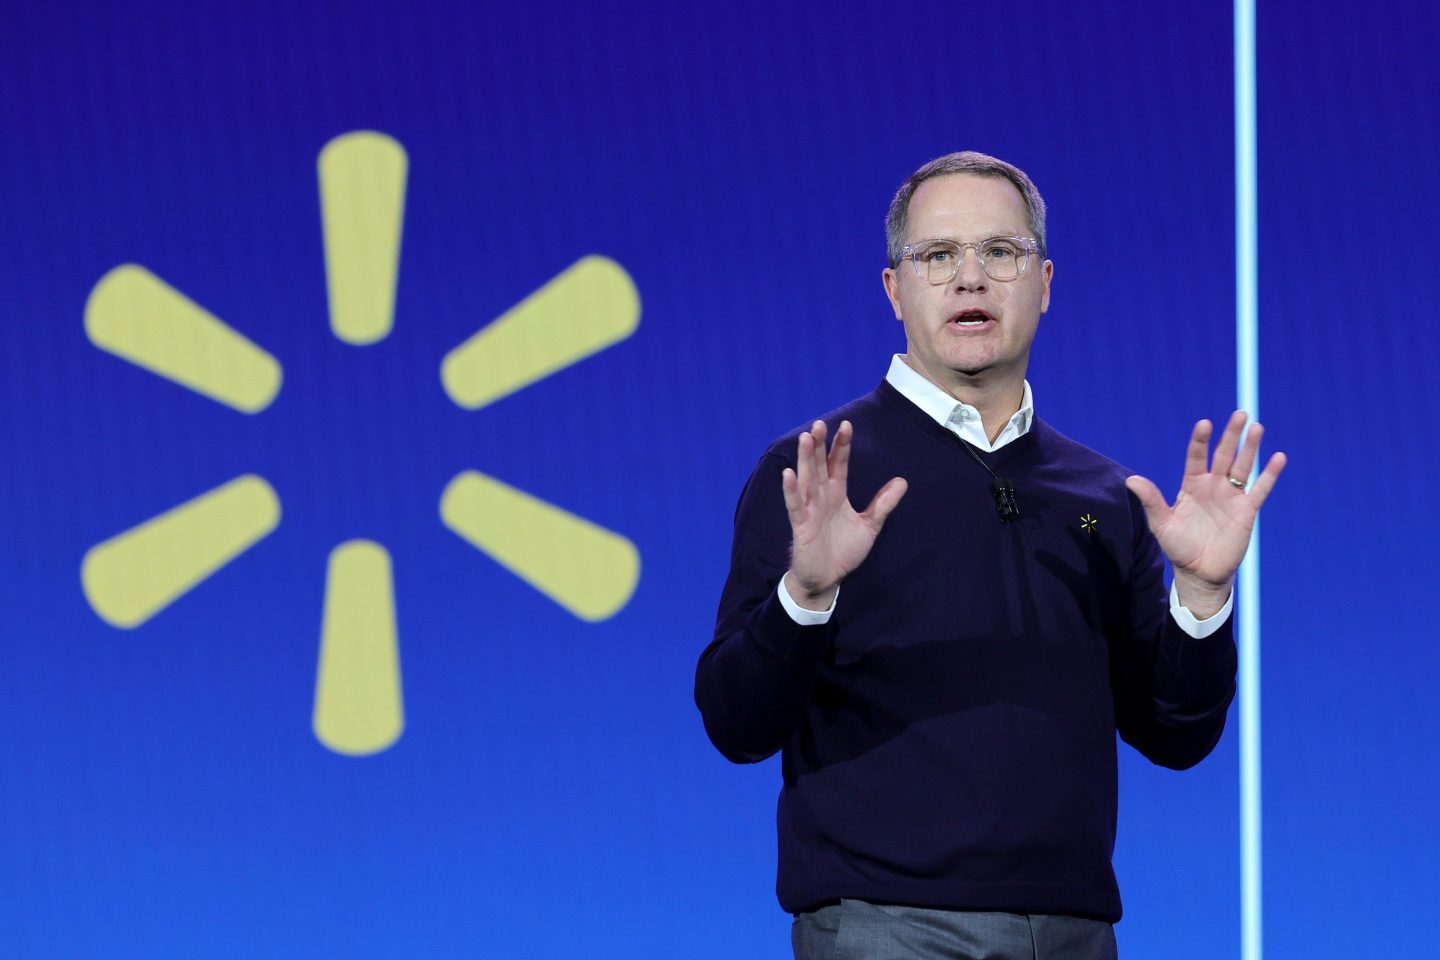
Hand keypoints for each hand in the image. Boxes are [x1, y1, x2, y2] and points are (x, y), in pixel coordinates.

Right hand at [781, 420, 907, 609]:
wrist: (828, 579)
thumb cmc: (844, 551)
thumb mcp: (870, 526)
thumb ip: (883, 504)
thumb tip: (902, 481)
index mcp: (837, 493)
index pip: (839, 464)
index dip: (842, 445)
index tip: (846, 425)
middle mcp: (821, 497)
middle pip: (820, 466)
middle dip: (820, 445)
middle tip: (820, 424)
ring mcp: (809, 509)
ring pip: (806, 480)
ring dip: (805, 459)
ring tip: (805, 438)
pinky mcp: (800, 525)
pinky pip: (794, 505)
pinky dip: (790, 490)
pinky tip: (787, 474)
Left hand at [1125, 411, 1286, 617]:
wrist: (1199, 572)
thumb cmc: (1178, 547)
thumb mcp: (1161, 523)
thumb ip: (1151, 500)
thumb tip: (1130, 480)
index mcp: (1191, 485)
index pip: (1196, 457)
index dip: (1200, 441)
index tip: (1204, 424)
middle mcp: (1213, 486)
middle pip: (1224, 455)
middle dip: (1231, 435)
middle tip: (1240, 414)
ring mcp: (1231, 497)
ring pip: (1244, 467)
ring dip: (1250, 448)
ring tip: (1256, 427)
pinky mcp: (1247, 511)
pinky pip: (1260, 489)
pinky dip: (1270, 474)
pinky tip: (1279, 457)